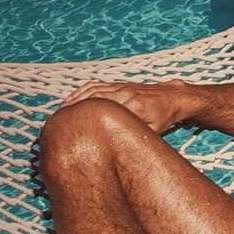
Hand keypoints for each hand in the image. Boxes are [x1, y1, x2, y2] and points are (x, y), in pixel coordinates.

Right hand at [57, 78, 197, 134]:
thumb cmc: (164, 117)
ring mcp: (120, 87)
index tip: (74, 128)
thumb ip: (137, 136)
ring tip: (61, 112)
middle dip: (75, 109)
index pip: (106, 112)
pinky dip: (81, 91)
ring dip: (75, 99)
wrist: (173, 97)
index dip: (88, 119)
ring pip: (92, 90)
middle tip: (60, 121)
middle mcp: (125, 93)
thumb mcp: (153, 131)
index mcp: (134, 106)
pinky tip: (71, 99)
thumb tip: (120, 149)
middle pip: (94, 99)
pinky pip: (95, 85)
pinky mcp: (118, 84)